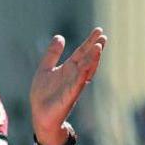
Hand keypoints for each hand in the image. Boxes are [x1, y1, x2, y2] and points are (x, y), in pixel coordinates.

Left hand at [30, 28, 107, 144]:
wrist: (40, 114)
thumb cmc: (43, 94)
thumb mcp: (45, 69)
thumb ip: (52, 54)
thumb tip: (60, 36)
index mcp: (68, 68)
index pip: (82, 52)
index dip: (89, 42)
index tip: (99, 30)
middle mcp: (74, 75)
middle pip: (87, 59)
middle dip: (95, 48)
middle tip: (103, 36)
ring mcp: (73, 85)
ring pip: (86, 70)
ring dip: (93, 59)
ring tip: (98, 47)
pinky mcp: (70, 95)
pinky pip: (78, 83)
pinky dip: (83, 75)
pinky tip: (87, 66)